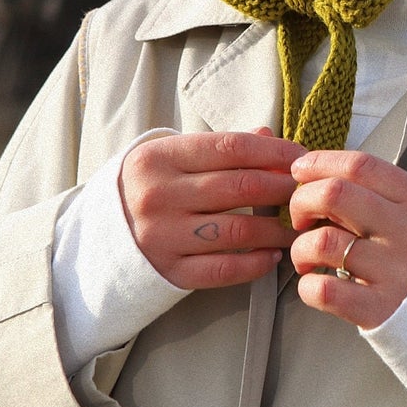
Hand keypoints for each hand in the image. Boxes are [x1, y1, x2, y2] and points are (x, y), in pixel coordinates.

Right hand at [120, 129, 300, 288]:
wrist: (97, 236)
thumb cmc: (147, 188)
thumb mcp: (171, 158)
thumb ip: (219, 148)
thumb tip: (270, 135)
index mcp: (160, 158)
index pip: (231, 148)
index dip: (275, 152)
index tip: (303, 158)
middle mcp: (158, 195)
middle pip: (240, 188)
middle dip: (283, 190)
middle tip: (308, 193)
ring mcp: (162, 236)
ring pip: (238, 231)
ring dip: (277, 230)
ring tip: (297, 228)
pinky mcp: (168, 271)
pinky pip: (222, 269)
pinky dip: (254, 264)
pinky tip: (271, 256)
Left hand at [287, 148, 406, 329]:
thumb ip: (388, 199)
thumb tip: (327, 180)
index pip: (362, 166)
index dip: (321, 162)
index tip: (302, 171)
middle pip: (335, 194)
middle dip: (302, 200)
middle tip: (300, 218)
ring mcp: (395, 272)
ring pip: (323, 241)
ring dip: (301, 247)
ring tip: (308, 259)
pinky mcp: (379, 310)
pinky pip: (324, 289)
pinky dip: (307, 285)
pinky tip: (316, 284)